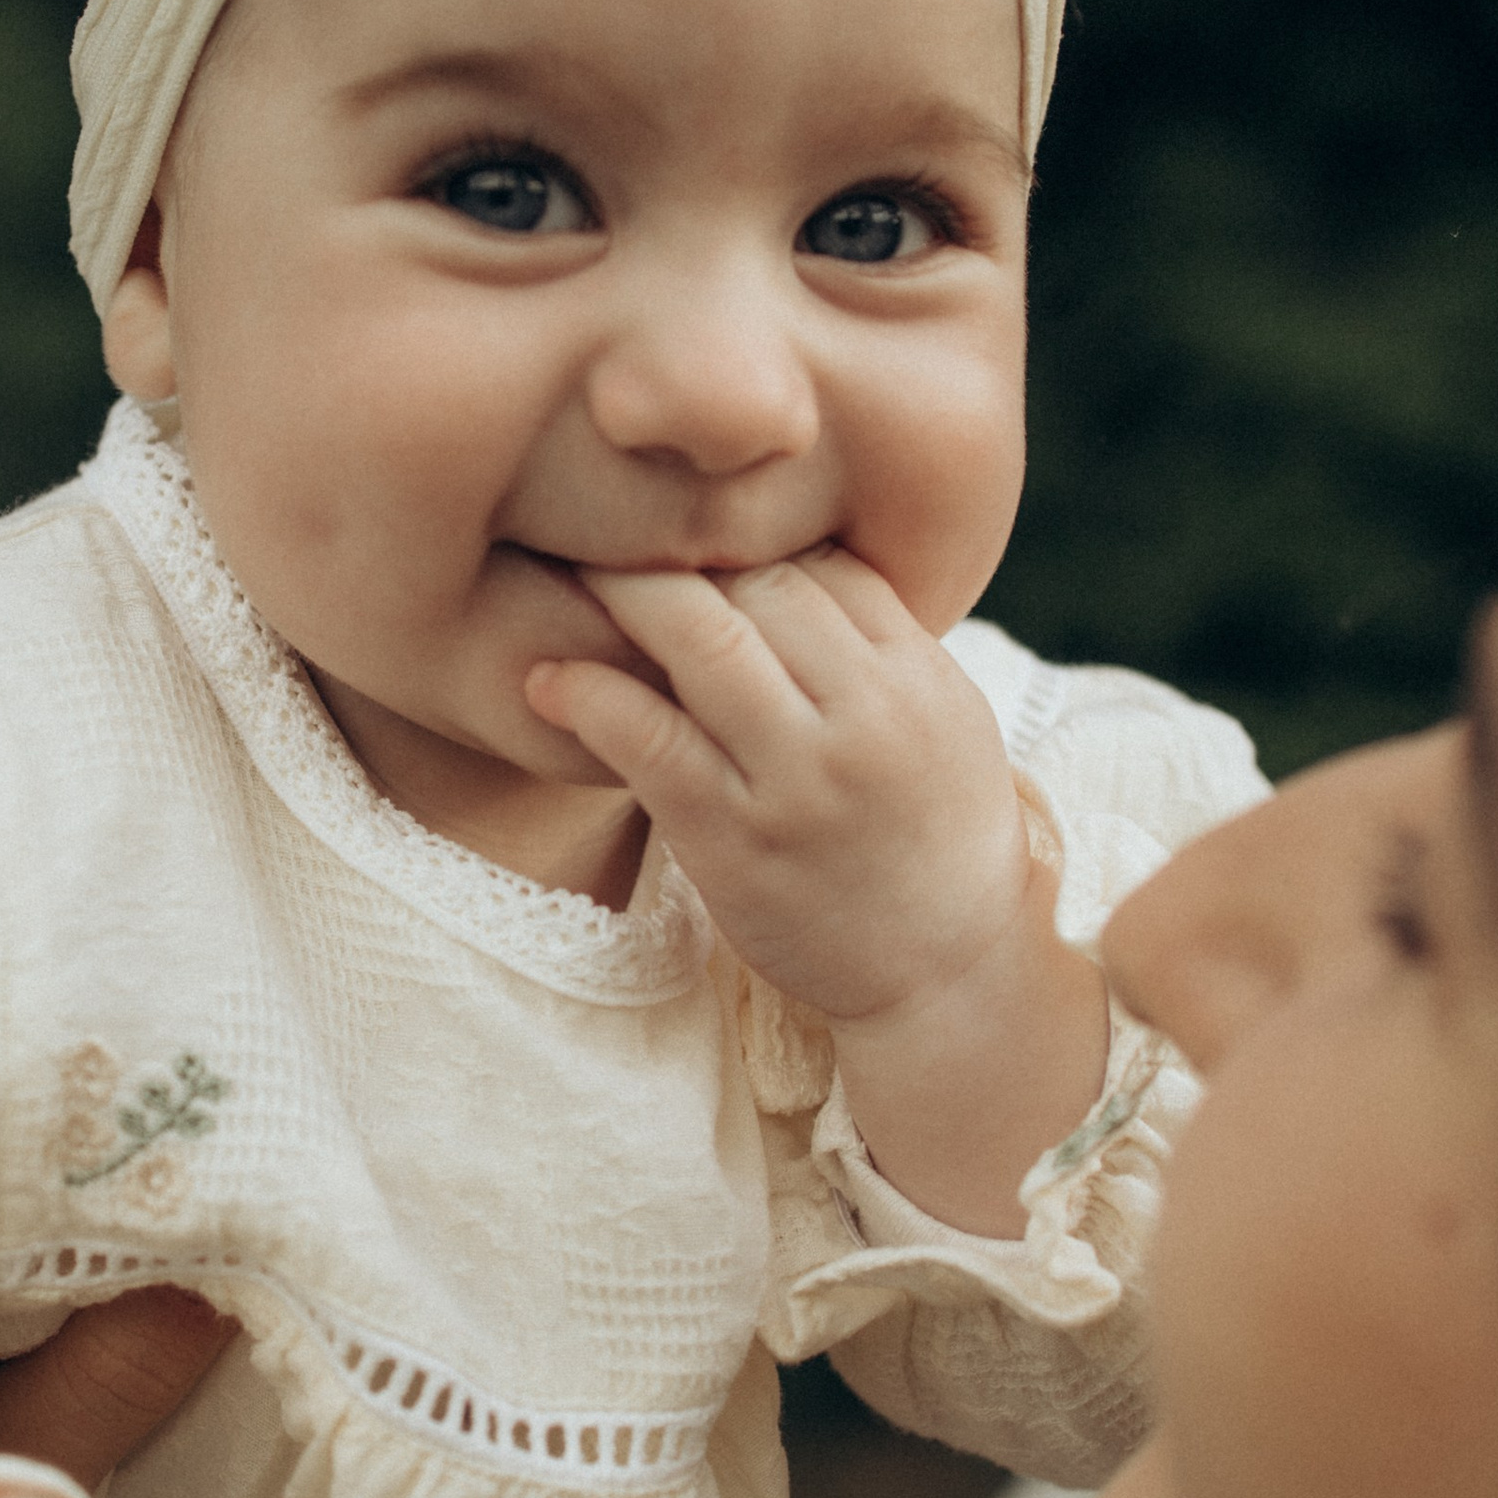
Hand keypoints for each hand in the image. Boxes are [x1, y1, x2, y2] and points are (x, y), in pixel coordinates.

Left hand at [527, 552, 1104, 1234]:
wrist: (949, 972)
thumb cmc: (932, 834)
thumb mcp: (945, 720)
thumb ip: (880, 640)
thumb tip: (790, 550)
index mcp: (921, 675)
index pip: (823, 560)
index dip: (748, 539)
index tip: (688, 538)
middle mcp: (868, 718)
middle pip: (762, 583)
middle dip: (678, 546)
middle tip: (607, 524)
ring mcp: (799, 780)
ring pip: (704, 642)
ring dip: (625, 593)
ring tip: (571, 574)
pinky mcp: (735, 841)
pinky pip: (651, 741)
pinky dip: (590, 695)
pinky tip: (549, 678)